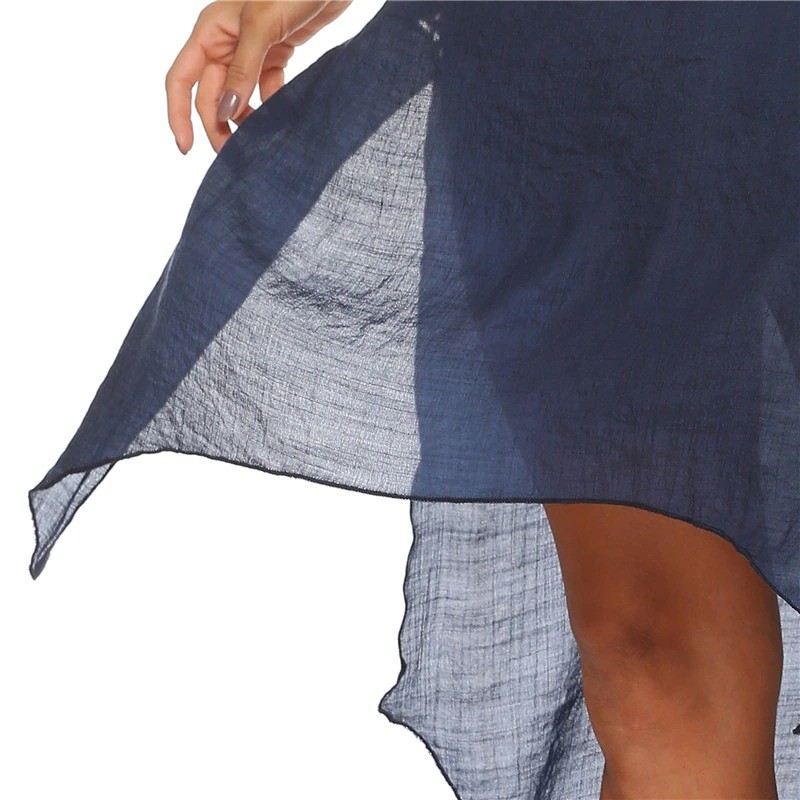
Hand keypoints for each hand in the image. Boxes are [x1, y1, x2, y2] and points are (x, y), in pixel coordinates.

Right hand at [166, 1, 352, 153]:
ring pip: (238, 96)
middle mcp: (225, 42)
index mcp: (210, 31)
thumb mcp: (262, 25)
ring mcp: (251, 49)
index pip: (181, 79)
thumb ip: (242, 70)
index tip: (186, 148)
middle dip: (218, 126)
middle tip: (234, 155)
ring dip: (243, 121)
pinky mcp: (277, 53)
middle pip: (211, 95)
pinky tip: (280, 119)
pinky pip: (267, 88)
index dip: (179, 114)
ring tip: (257, 143)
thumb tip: (225, 112)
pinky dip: (271, 105)